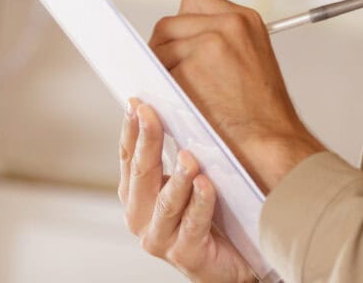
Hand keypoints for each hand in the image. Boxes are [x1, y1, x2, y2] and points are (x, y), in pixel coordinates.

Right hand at [119, 100, 253, 282]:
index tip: (137, 102)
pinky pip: (193, 224)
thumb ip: (181, 150)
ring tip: (188, 156)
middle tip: (151, 114)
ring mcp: (161, 238)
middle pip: (142, 174)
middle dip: (147, 141)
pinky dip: (200, 203)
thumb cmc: (210, 214)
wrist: (234, 259)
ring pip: (166, 203)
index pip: (129, 157)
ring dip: (176, 177)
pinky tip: (206, 184)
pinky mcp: (186, 254)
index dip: (131, 129)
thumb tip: (183, 107)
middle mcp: (142, 217)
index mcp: (138, 195)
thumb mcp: (190, 177)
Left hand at [149, 0, 326, 193]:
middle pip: (168, 24)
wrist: (271, 142)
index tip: (180, 47)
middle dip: (164, 50)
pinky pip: (156, 74)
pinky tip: (178, 105)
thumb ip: (222, 41)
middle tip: (172, 77)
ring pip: (158, 49)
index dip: (181, 26)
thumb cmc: (262, 112)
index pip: (192, 1)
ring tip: (181, 94)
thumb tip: (177, 41)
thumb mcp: (252, 59)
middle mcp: (228, 24)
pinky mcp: (188, 70)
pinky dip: (160, 91)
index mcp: (245, 18)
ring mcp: (207, 45)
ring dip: (161, 72)